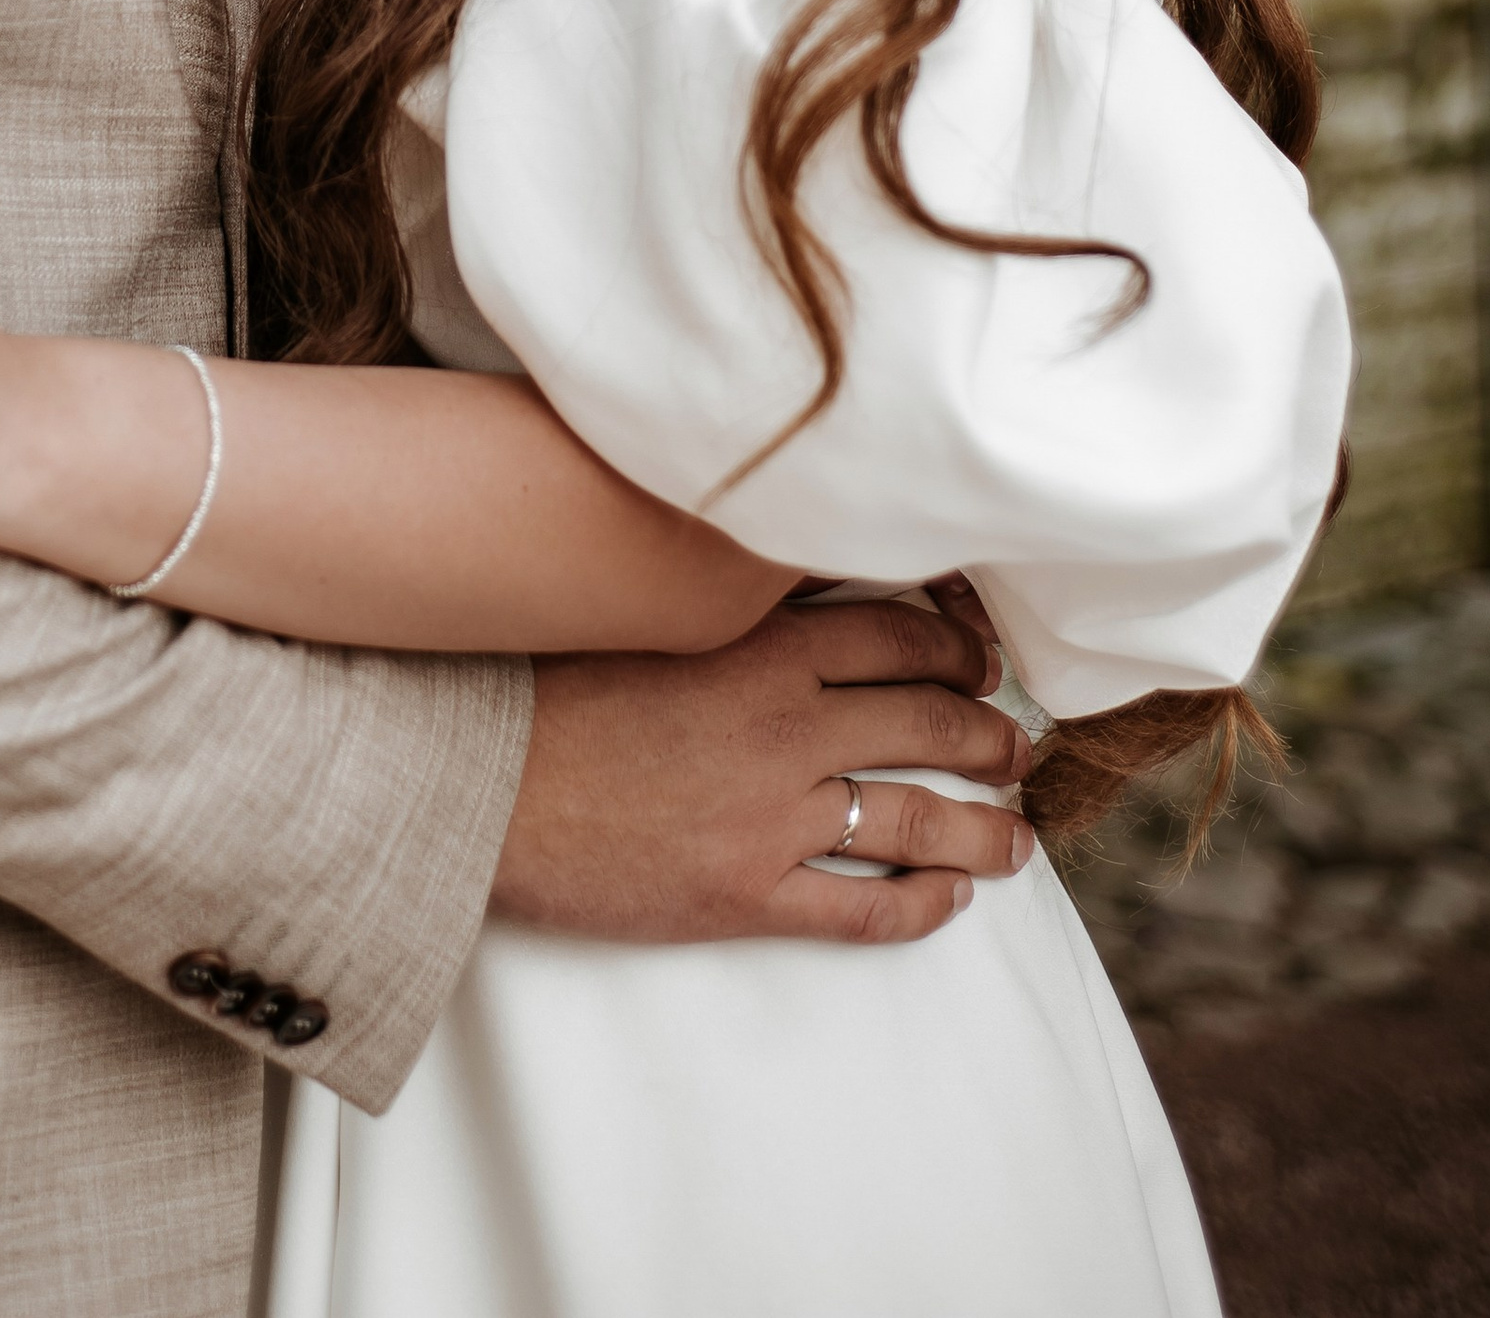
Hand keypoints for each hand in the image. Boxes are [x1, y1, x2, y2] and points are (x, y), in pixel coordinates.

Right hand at [493, 586, 1034, 946]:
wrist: (471, 780)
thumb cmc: (540, 681)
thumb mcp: (640, 610)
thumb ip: (721, 598)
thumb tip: (786, 578)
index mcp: (756, 645)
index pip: (895, 637)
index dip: (955, 653)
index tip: (982, 665)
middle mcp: (781, 726)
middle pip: (924, 723)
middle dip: (988, 737)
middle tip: (1018, 747)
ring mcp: (767, 817)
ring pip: (915, 823)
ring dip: (983, 830)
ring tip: (1018, 838)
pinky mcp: (742, 895)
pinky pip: (862, 912)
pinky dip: (921, 909)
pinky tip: (949, 904)